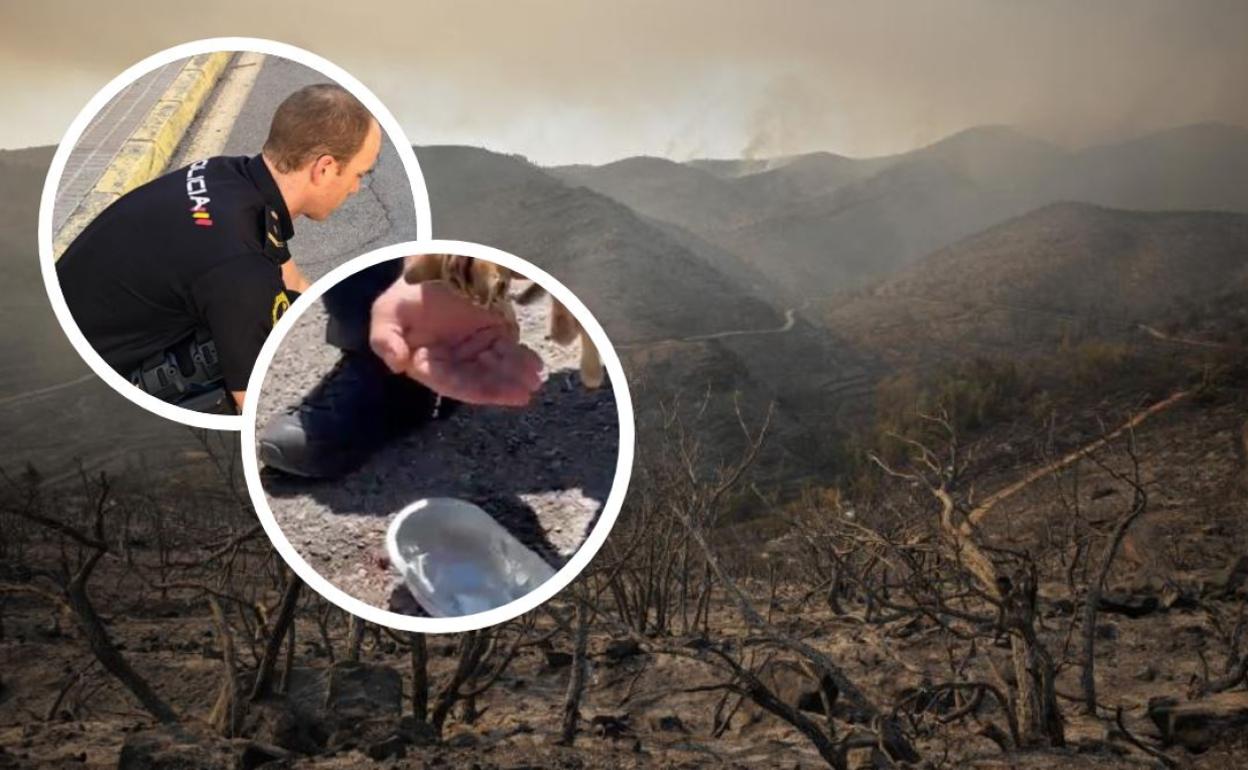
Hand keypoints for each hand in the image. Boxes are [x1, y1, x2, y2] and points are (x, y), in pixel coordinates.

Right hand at [369, 278, 541, 405]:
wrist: (434, 263)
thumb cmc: (408, 291)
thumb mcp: (387, 311)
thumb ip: (384, 338)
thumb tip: (396, 365)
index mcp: (428, 363)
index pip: (451, 382)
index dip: (472, 390)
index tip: (492, 395)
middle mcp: (454, 362)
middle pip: (480, 380)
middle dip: (501, 387)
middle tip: (522, 393)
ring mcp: (477, 350)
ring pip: (498, 368)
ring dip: (516, 376)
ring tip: (534, 380)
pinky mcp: (496, 336)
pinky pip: (511, 352)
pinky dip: (524, 360)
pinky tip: (536, 366)